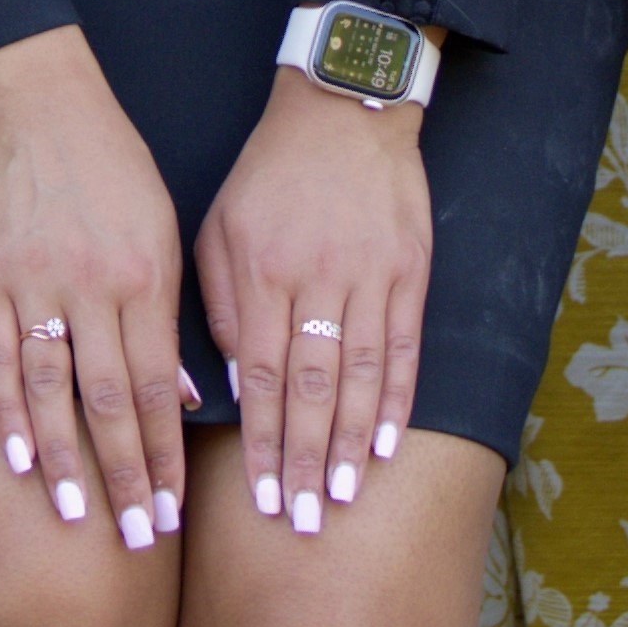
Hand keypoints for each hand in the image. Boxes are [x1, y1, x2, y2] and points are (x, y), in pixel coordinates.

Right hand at [0, 28, 189, 548]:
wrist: (40, 104)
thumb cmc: (113, 170)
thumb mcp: (165, 233)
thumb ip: (170, 320)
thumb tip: (182, 399)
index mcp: (146, 279)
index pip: (158, 387)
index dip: (165, 455)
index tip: (173, 510)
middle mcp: (94, 288)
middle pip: (112, 402)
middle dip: (126, 476)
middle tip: (139, 539)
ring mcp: (37, 285)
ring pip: (54, 391)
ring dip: (67, 461)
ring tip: (75, 518)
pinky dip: (9, 414)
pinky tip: (19, 461)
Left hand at [197, 70, 430, 528]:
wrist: (344, 106)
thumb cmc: (269, 173)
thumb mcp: (218, 226)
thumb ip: (217, 302)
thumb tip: (225, 380)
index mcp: (260, 270)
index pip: (257, 374)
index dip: (261, 441)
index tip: (260, 496)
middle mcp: (315, 278)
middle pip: (309, 387)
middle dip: (304, 459)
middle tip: (303, 520)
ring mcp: (368, 275)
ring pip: (358, 375)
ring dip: (349, 443)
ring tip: (342, 497)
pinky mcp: (410, 268)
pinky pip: (403, 346)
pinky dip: (397, 399)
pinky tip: (387, 444)